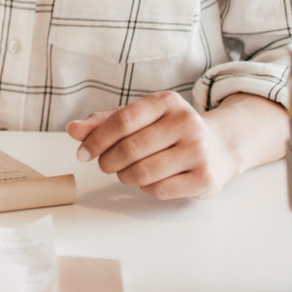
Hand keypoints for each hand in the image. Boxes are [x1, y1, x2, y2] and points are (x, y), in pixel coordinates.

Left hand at [66, 91, 240, 199]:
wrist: (218, 147)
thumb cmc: (168, 132)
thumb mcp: (139, 119)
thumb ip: (103, 123)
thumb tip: (72, 130)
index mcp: (167, 102)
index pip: (121, 121)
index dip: (96, 140)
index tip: (82, 153)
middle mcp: (186, 122)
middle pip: (130, 149)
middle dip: (107, 161)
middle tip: (104, 165)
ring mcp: (199, 150)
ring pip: (143, 172)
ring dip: (124, 176)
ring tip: (125, 172)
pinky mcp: (204, 178)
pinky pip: (159, 190)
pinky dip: (145, 188)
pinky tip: (148, 180)